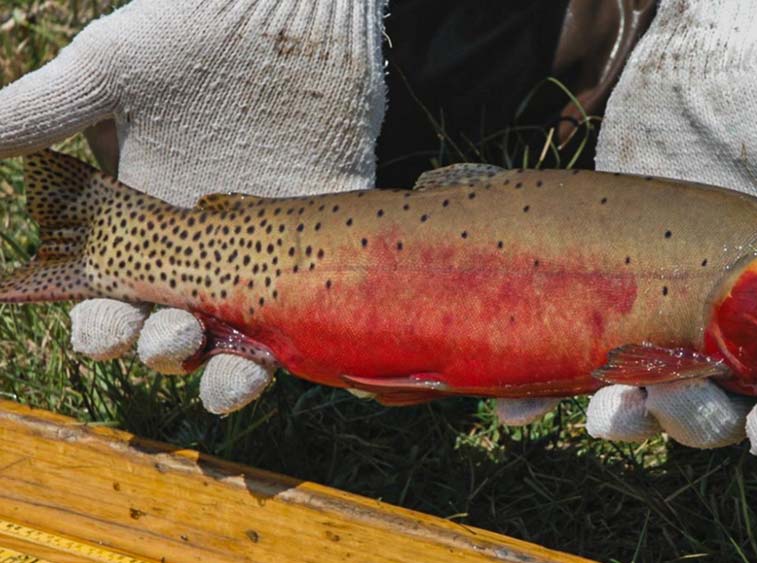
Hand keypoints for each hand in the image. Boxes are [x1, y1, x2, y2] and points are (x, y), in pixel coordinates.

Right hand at [0, 0, 386, 412]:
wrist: (279, 7)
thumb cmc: (183, 35)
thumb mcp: (105, 74)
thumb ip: (39, 116)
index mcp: (143, 227)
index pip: (114, 300)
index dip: (102, 327)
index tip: (101, 332)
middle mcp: (203, 251)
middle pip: (177, 328)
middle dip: (166, 347)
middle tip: (168, 337)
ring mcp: (267, 248)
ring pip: (246, 334)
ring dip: (231, 368)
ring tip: (227, 380)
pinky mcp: (325, 234)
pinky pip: (319, 297)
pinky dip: (307, 333)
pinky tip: (295, 352)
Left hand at [501, 0, 756, 457]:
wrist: (705, 74)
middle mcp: (740, 332)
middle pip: (730, 412)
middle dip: (703, 421)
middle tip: (677, 400)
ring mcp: (673, 320)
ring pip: (655, 399)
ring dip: (629, 418)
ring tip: (605, 413)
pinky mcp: (617, 299)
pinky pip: (586, 359)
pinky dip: (551, 389)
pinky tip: (518, 404)